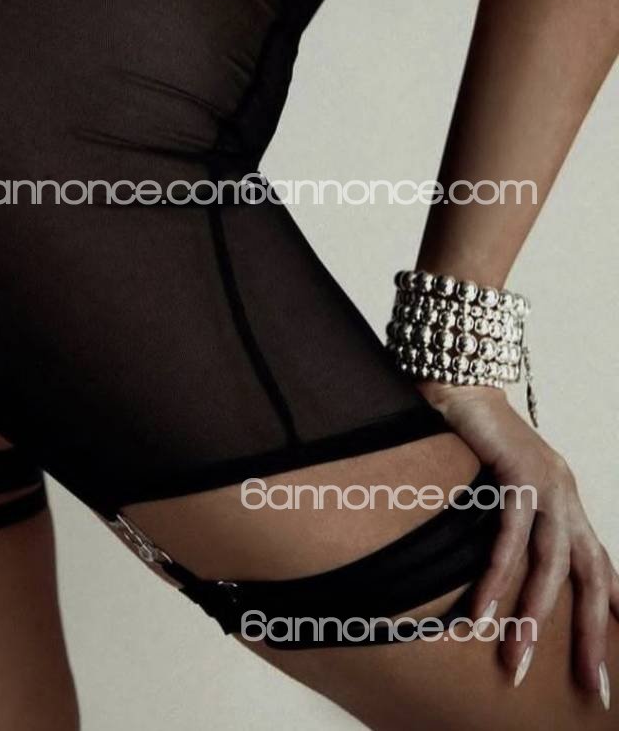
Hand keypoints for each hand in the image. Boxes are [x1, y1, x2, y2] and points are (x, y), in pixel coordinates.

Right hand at [420, 382, 617, 703]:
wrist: (457, 375)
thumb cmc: (468, 429)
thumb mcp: (499, 478)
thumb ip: (508, 512)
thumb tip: (491, 549)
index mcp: (564, 497)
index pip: (597, 563)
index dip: (608, 609)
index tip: (608, 656)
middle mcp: (565, 494)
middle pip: (589, 577)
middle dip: (590, 636)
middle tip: (591, 686)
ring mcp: (547, 484)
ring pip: (550, 566)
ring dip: (532, 619)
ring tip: (516, 662)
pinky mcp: (519, 475)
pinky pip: (509, 537)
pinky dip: (497, 578)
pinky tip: (484, 611)